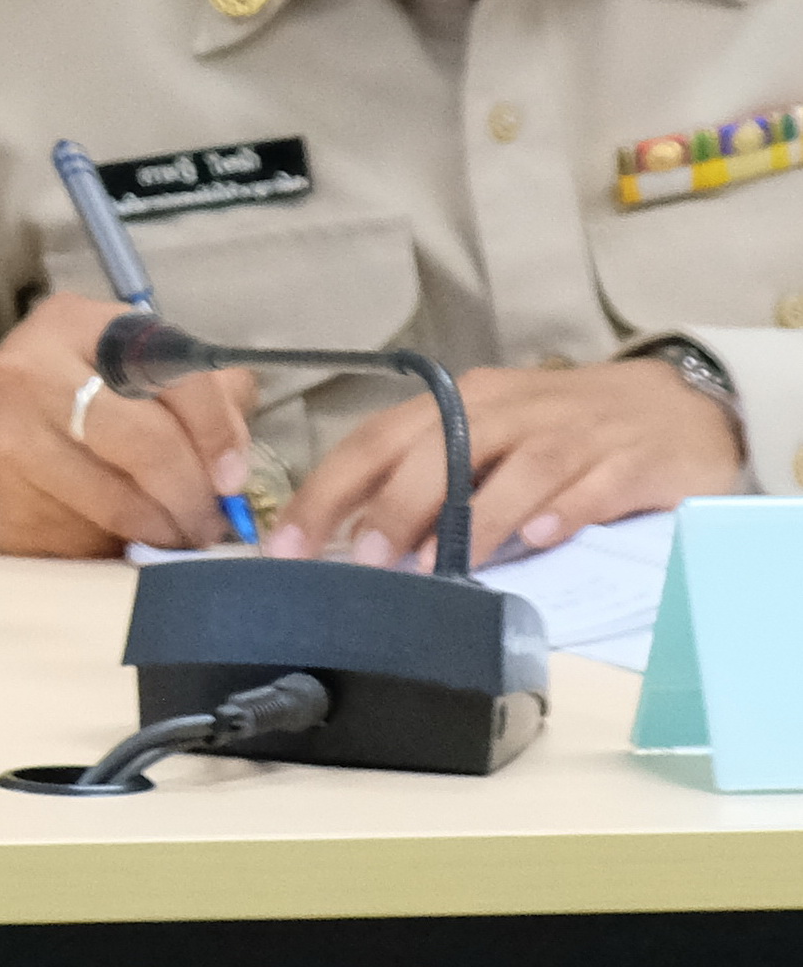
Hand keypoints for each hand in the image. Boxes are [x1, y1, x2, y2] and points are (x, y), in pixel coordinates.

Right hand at [0, 291, 260, 556]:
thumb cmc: (54, 409)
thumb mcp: (113, 373)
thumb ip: (189, 386)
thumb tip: (244, 422)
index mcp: (76, 324)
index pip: (174, 370)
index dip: (216, 429)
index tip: (233, 476)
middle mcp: (37, 368)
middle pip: (150, 442)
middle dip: (195, 493)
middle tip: (213, 522)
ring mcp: (13, 432)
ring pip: (124, 498)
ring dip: (169, 530)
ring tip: (181, 537)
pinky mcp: (3, 496)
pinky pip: (91, 532)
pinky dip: (126, 545)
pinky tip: (133, 544)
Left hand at [282, 359, 744, 566]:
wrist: (679, 404)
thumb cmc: (564, 426)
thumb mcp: (488, 438)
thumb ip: (428, 476)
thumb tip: (355, 533)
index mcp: (462, 401)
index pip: (377, 440)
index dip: (328, 490)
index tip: (288, 544)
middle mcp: (510, 410)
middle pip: (440, 451)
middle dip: (393, 507)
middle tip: (362, 561)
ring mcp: (573, 433)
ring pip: (514, 470)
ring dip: (471, 519)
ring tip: (432, 566)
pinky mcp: (632, 461)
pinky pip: (591, 486)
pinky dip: (564, 512)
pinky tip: (540, 540)